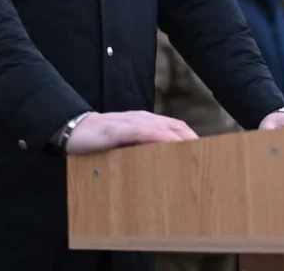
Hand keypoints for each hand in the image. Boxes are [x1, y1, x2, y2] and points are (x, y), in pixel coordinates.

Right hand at [64, 110, 197, 153]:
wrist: (74, 129)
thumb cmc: (100, 139)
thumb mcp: (126, 144)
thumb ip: (143, 149)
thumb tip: (164, 164)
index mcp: (147, 123)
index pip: (176, 127)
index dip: (192, 137)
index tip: (206, 152)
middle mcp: (143, 119)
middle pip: (176, 126)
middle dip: (193, 140)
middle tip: (208, 156)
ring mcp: (132, 123)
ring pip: (164, 128)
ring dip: (181, 139)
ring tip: (196, 153)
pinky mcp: (119, 129)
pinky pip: (144, 131)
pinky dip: (160, 137)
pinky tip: (170, 144)